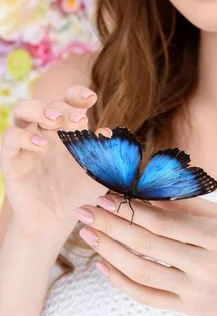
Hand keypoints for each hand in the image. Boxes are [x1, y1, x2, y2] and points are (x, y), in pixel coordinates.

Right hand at [0, 85, 110, 240]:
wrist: (55, 221)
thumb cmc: (78, 193)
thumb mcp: (98, 173)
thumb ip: (106, 154)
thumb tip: (107, 133)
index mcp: (68, 129)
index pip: (69, 100)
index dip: (77, 94)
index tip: (91, 98)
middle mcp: (46, 131)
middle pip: (49, 103)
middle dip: (64, 107)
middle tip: (78, 120)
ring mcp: (27, 143)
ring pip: (22, 109)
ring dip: (39, 109)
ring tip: (54, 121)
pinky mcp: (11, 159)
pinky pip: (10, 137)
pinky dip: (24, 136)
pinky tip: (42, 146)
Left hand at [74, 195, 216, 315]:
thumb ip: (197, 208)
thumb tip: (156, 197)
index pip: (161, 218)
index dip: (130, 206)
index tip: (108, 194)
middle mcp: (204, 263)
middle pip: (145, 241)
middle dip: (110, 223)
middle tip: (85, 209)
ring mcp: (195, 291)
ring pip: (140, 269)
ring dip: (109, 250)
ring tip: (88, 234)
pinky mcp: (190, 311)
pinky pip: (148, 297)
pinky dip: (122, 283)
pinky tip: (104, 267)